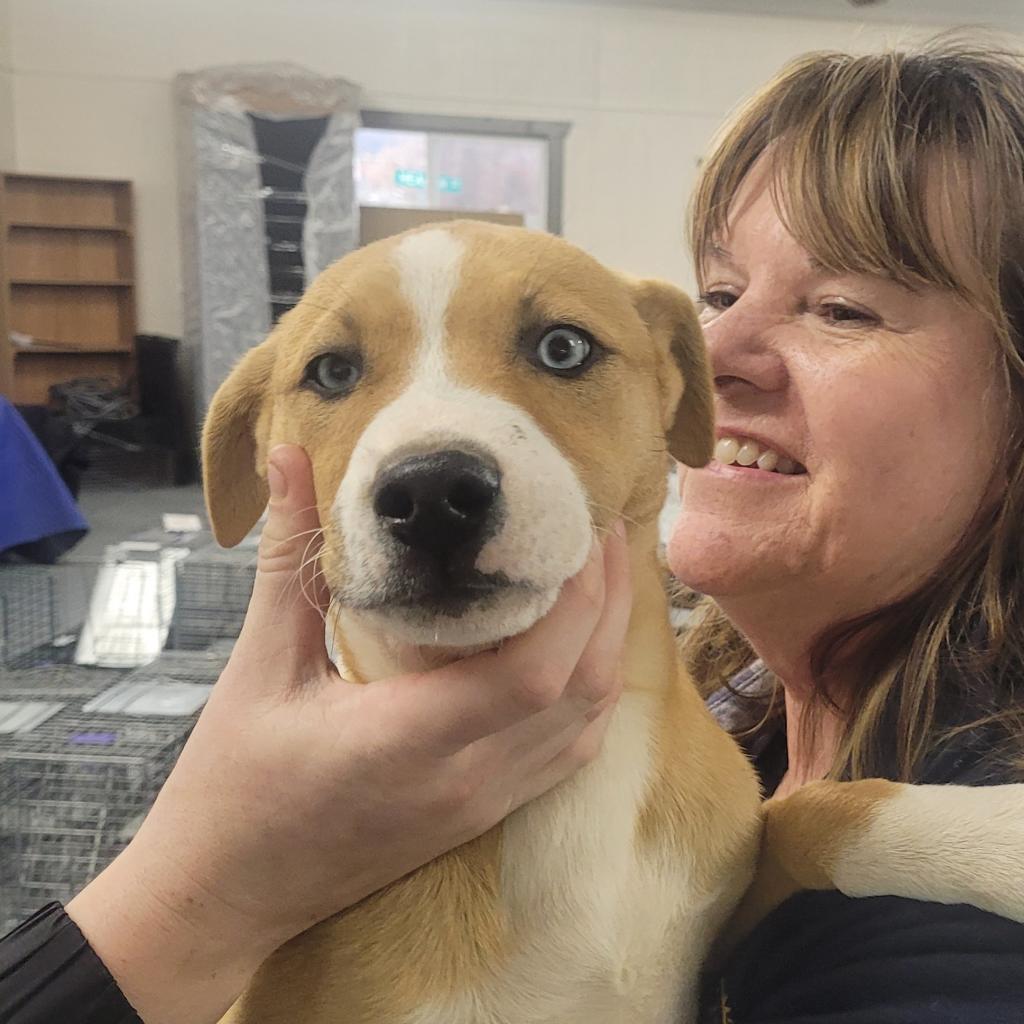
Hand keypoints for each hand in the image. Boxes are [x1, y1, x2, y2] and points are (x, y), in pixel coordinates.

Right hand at [67, 444, 631, 1023]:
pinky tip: (579, 651)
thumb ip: (290, 561)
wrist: (225, 896)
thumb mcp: (257, 666)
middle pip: (581, 692)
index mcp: (405, 740)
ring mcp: (480, 806)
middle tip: (607, 535)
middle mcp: (463, 779)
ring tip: (604, 580)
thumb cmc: (229, 783)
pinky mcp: (481, 818)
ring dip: (608, 649)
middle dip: (611, 607)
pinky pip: (565, 756)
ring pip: (587, 727)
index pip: (532, 671)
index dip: (577, 599)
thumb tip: (291, 459)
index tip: (579, 531)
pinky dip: (589, 697)